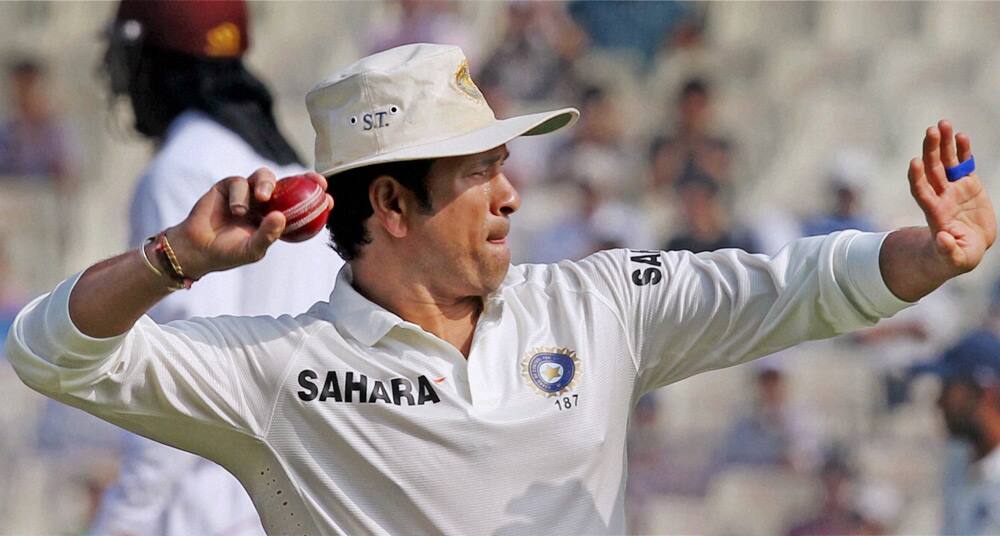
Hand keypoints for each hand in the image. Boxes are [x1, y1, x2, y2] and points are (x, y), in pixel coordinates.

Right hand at [165, 168, 331, 278]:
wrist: (197, 249)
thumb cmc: (228, 253)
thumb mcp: (252, 250)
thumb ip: (268, 235)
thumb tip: (282, 217)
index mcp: (275, 216)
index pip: (299, 203)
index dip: (314, 197)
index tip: (328, 196)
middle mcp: (264, 202)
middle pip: (287, 183)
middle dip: (302, 179)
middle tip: (312, 182)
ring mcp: (246, 193)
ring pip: (264, 176)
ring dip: (266, 183)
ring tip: (262, 198)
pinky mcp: (227, 187)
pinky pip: (239, 182)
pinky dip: (240, 195)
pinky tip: (236, 211)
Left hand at [908, 120, 995, 275]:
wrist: (968, 248)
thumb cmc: (957, 257)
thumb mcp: (954, 260)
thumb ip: (948, 251)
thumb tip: (943, 239)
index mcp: (936, 214)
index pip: (922, 192)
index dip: (917, 177)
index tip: (915, 162)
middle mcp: (941, 197)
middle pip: (932, 170)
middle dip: (931, 150)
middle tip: (931, 130)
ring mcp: (954, 190)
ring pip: (946, 163)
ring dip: (944, 144)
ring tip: (943, 124)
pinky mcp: (968, 186)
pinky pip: (964, 165)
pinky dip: (962, 152)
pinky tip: (962, 136)